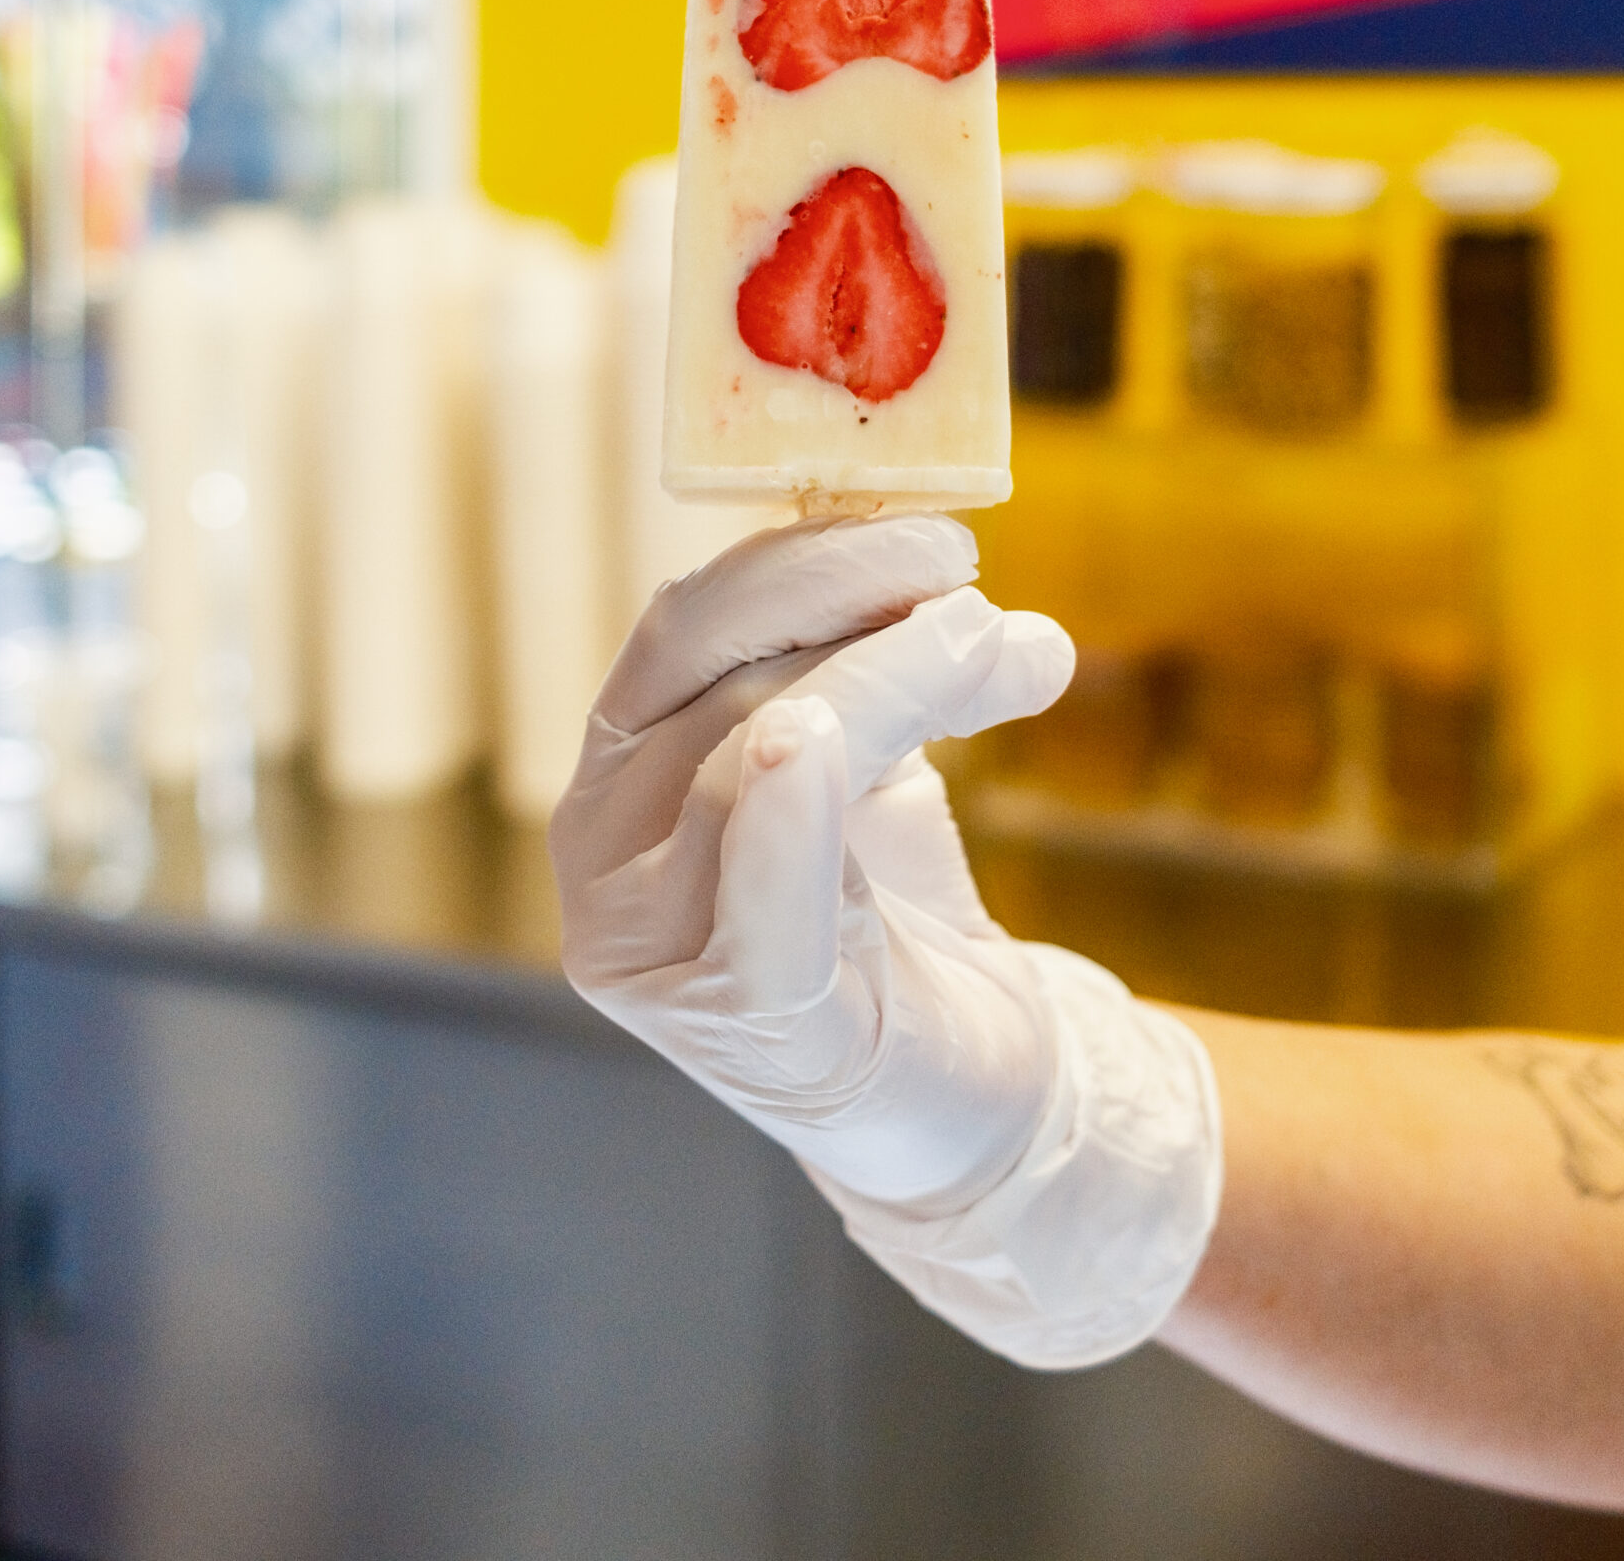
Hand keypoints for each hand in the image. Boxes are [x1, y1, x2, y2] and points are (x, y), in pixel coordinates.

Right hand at [551, 515, 1222, 1367]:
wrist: (961, 1094)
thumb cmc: (896, 912)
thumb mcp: (872, 756)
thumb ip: (867, 658)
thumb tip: (938, 552)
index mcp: (620, 780)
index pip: (683, 633)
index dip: (798, 558)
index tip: (926, 528)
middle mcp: (606, 863)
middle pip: (716, 678)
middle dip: (849, 596)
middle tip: (963, 566)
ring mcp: (655, 953)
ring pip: (760, 754)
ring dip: (899, 675)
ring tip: (1016, 652)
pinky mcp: (744, 1024)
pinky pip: (763, 895)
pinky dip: (793, 809)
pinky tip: (820, 741)